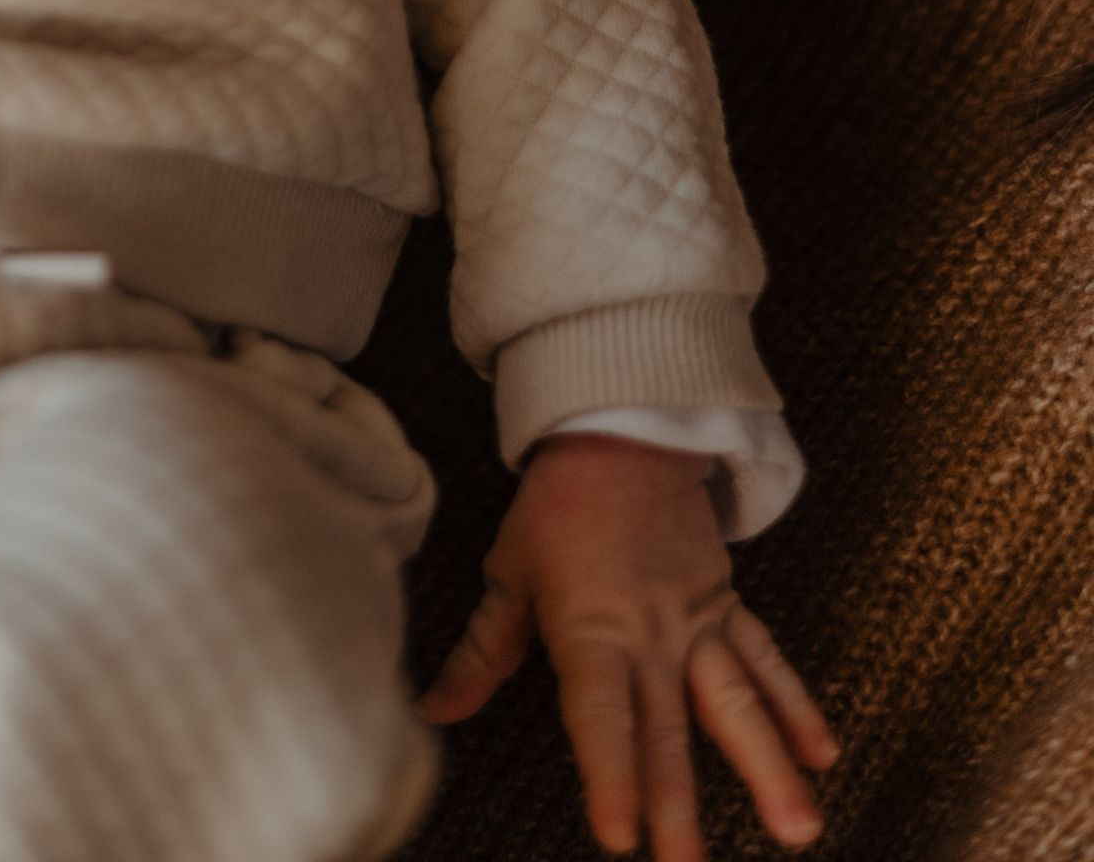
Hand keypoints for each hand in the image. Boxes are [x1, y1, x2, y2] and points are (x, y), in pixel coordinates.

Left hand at [424, 433, 836, 861]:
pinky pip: (766, 659)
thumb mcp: (509, 573)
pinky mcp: (727, 605)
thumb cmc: (555, 507)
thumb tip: (434, 711)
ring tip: (796, 827)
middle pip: (667, 729)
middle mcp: (650, 635)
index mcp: (590, 629)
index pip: (599, 714)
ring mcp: (697, 622)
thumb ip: (481, 651)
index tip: (620, 835)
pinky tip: (819, 756)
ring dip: (766, 766)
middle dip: (678, 803)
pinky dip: (795, 706)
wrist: (621, 432)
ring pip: (736, 702)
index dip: (608, 774)